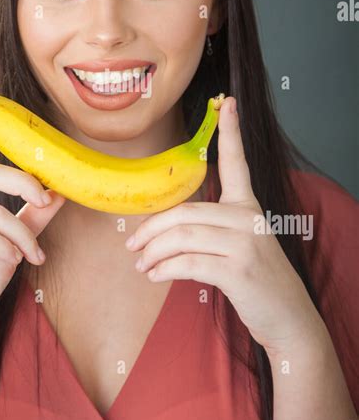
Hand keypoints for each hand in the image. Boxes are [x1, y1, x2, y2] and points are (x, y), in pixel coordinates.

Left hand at [125, 96, 323, 357]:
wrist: (287, 317)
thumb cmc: (255, 278)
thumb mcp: (238, 244)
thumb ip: (208, 229)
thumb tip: (158, 233)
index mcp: (248, 205)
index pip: (237, 162)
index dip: (231, 131)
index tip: (227, 102)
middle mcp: (248, 217)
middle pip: (184, 213)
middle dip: (151, 229)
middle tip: (132, 245)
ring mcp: (245, 242)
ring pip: (181, 237)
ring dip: (152, 252)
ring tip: (141, 264)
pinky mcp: (238, 269)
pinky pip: (187, 263)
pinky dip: (164, 270)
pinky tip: (154, 276)